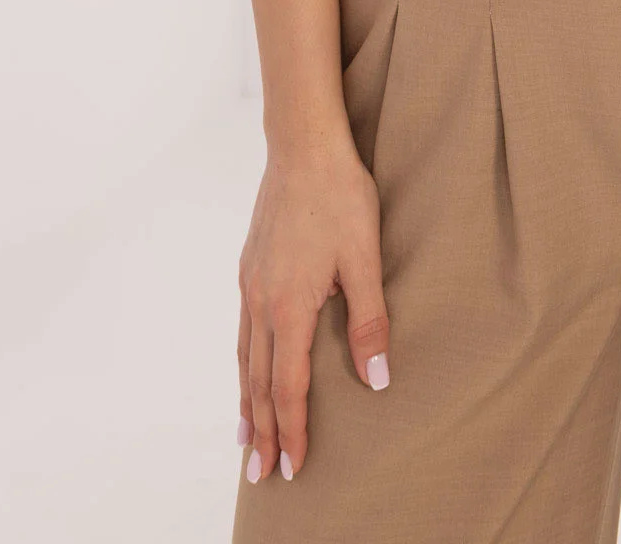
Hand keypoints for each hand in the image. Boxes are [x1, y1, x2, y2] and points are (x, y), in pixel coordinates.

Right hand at [237, 136, 390, 483]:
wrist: (303, 146)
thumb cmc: (340, 197)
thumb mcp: (365, 257)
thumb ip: (370, 320)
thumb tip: (378, 380)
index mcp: (289, 307)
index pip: (289, 387)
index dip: (291, 430)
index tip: (292, 467)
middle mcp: (261, 302)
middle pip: (258, 383)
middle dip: (261, 432)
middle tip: (261, 474)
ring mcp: (250, 285)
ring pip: (245, 360)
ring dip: (246, 404)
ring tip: (246, 439)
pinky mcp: (249, 268)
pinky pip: (242, 332)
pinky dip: (244, 366)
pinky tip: (249, 370)